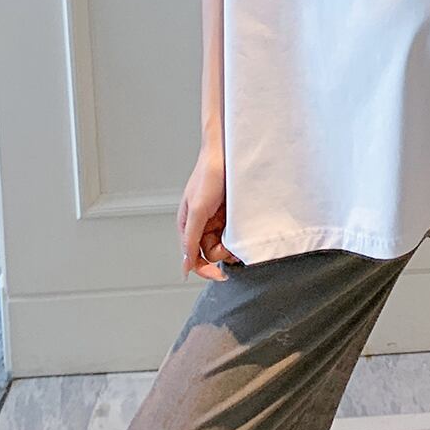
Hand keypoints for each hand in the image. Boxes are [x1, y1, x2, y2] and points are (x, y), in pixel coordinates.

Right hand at [178, 148, 242, 281]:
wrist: (228, 153)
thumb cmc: (208, 175)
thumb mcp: (198, 209)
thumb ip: (191, 238)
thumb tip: (185, 266)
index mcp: (188, 224)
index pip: (193, 257)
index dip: (205, 270)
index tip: (220, 276)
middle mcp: (201, 224)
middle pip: (210, 253)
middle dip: (222, 255)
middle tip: (233, 248)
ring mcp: (216, 219)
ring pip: (223, 244)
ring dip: (232, 246)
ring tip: (239, 239)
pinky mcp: (230, 213)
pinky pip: (234, 232)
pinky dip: (238, 236)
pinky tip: (243, 232)